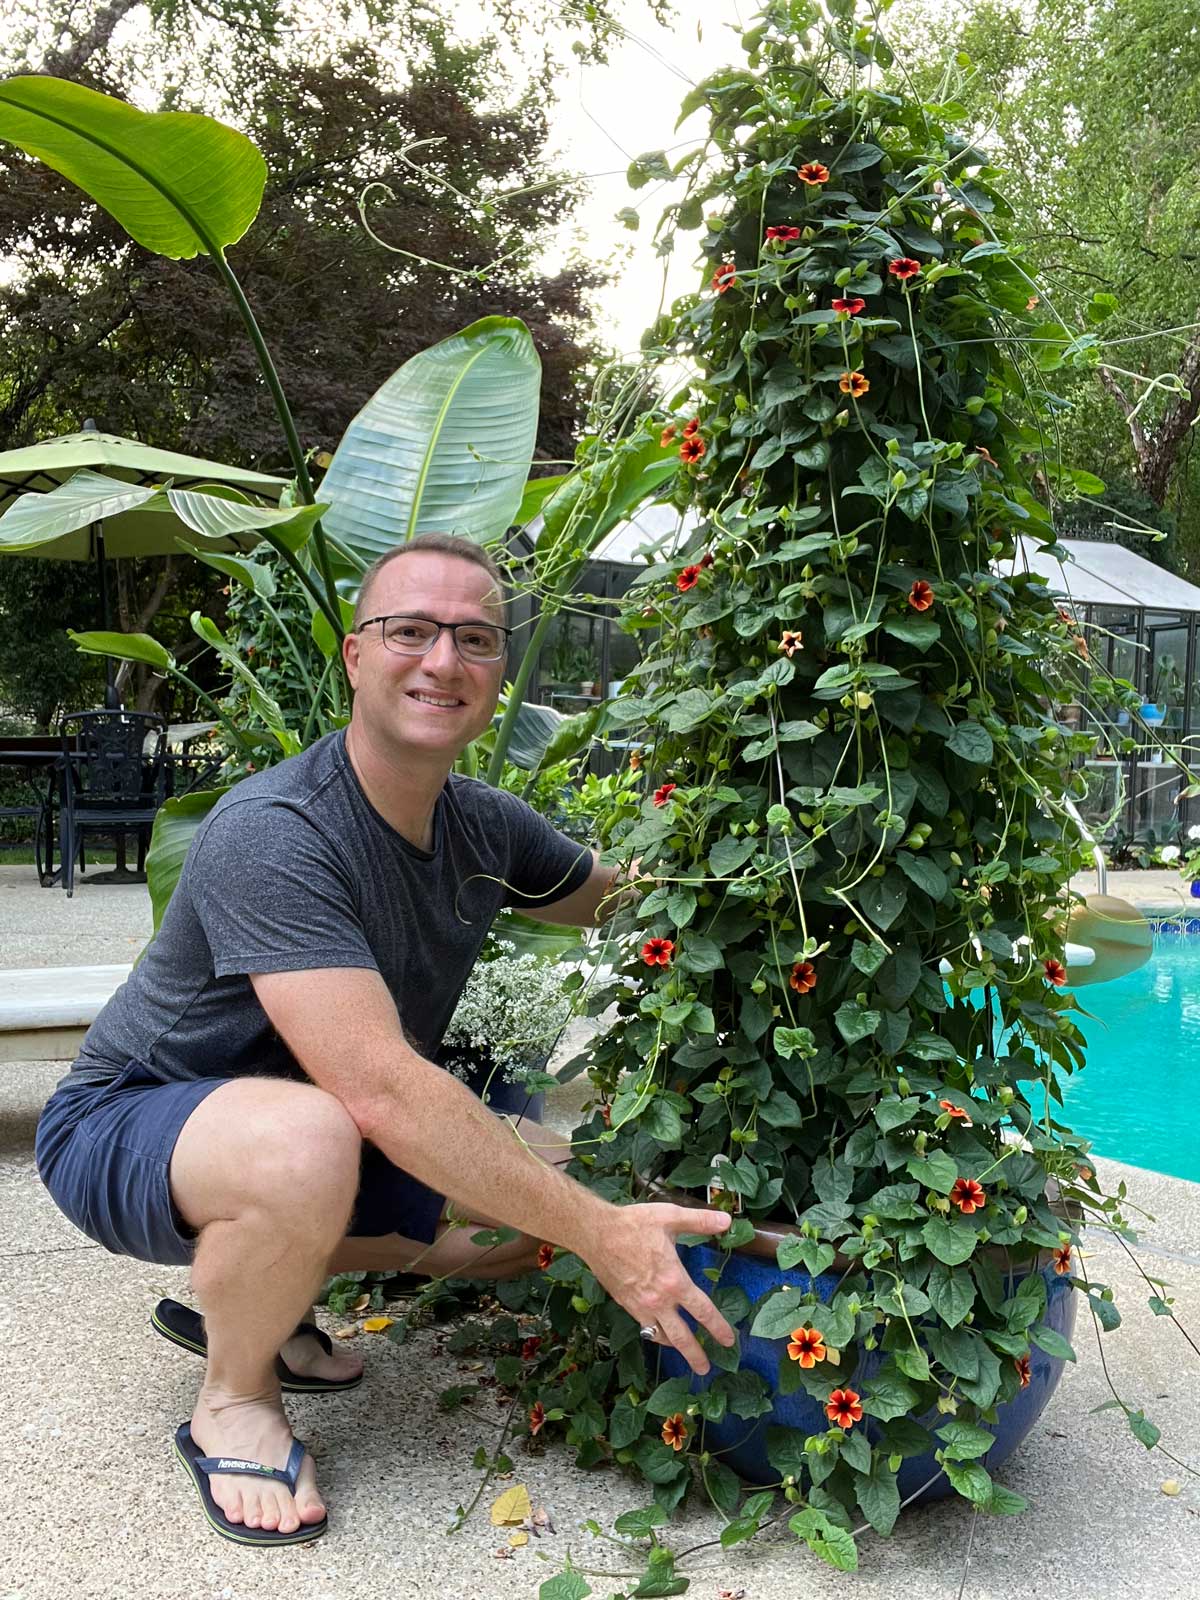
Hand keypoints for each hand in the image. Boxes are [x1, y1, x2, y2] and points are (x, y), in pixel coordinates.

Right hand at [581, 1203, 736, 1374]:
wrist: (595, 1233)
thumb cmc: (633, 1224)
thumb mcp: (670, 1216)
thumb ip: (700, 1221)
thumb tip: (727, 1220)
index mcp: (673, 1280)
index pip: (702, 1311)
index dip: (718, 1328)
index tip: (728, 1340)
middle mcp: (658, 1300)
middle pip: (681, 1337)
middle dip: (695, 1355)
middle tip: (705, 1370)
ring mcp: (639, 1305)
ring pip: (660, 1337)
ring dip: (674, 1348)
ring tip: (683, 1354)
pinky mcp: (625, 1304)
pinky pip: (643, 1326)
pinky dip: (654, 1334)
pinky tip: (658, 1332)